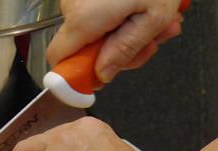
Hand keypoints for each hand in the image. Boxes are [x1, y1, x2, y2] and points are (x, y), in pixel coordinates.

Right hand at [47, 0, 184, 83]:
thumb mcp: (154, 19)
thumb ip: (125, 51)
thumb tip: (102, 74)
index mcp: (84, 18)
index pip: (58, 59)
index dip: (76, 73)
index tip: (98, 76)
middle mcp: (73, 5)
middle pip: (84, 47)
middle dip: (118, 50)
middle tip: (152, 42)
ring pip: (96, 30)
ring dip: (127, 32)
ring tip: (158, 20)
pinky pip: (98, 13)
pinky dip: (122, 15)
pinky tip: (144, 8)